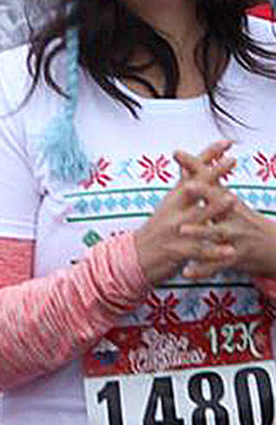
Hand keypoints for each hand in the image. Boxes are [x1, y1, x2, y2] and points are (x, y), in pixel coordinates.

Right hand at [134, 140, 235, 283]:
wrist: (135, 256)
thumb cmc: (157, 229)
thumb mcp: (168, 205)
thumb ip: (183, 187)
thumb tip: (192, 166)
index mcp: (174, 198)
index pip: (193, 172)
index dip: (208, 157)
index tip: (225, 143)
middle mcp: (174, 210)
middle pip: (195, 189)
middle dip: (213, 174)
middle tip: (231, 161)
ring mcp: (175, 230)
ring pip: (198, 217)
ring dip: (214, 208)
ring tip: (232, 199)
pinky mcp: (177, 250)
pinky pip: (199, 251)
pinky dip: (214, 252)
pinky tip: (229, 250)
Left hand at [177, 150, 275, 278]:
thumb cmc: (248, 222)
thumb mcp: (231, 202)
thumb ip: (208, 185)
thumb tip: (187, 166)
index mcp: (228, 202)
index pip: (209, 179)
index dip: (194, 166)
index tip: (177, 153)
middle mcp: (232, 216)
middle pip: (215, 202)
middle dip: (202, 193)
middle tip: (186, 187)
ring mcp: (235, 237)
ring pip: (216, 233)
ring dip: (199, 231)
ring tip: (182, 230)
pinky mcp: (235, 258)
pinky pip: (215, 264)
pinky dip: (200, 269)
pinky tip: (185, 272)